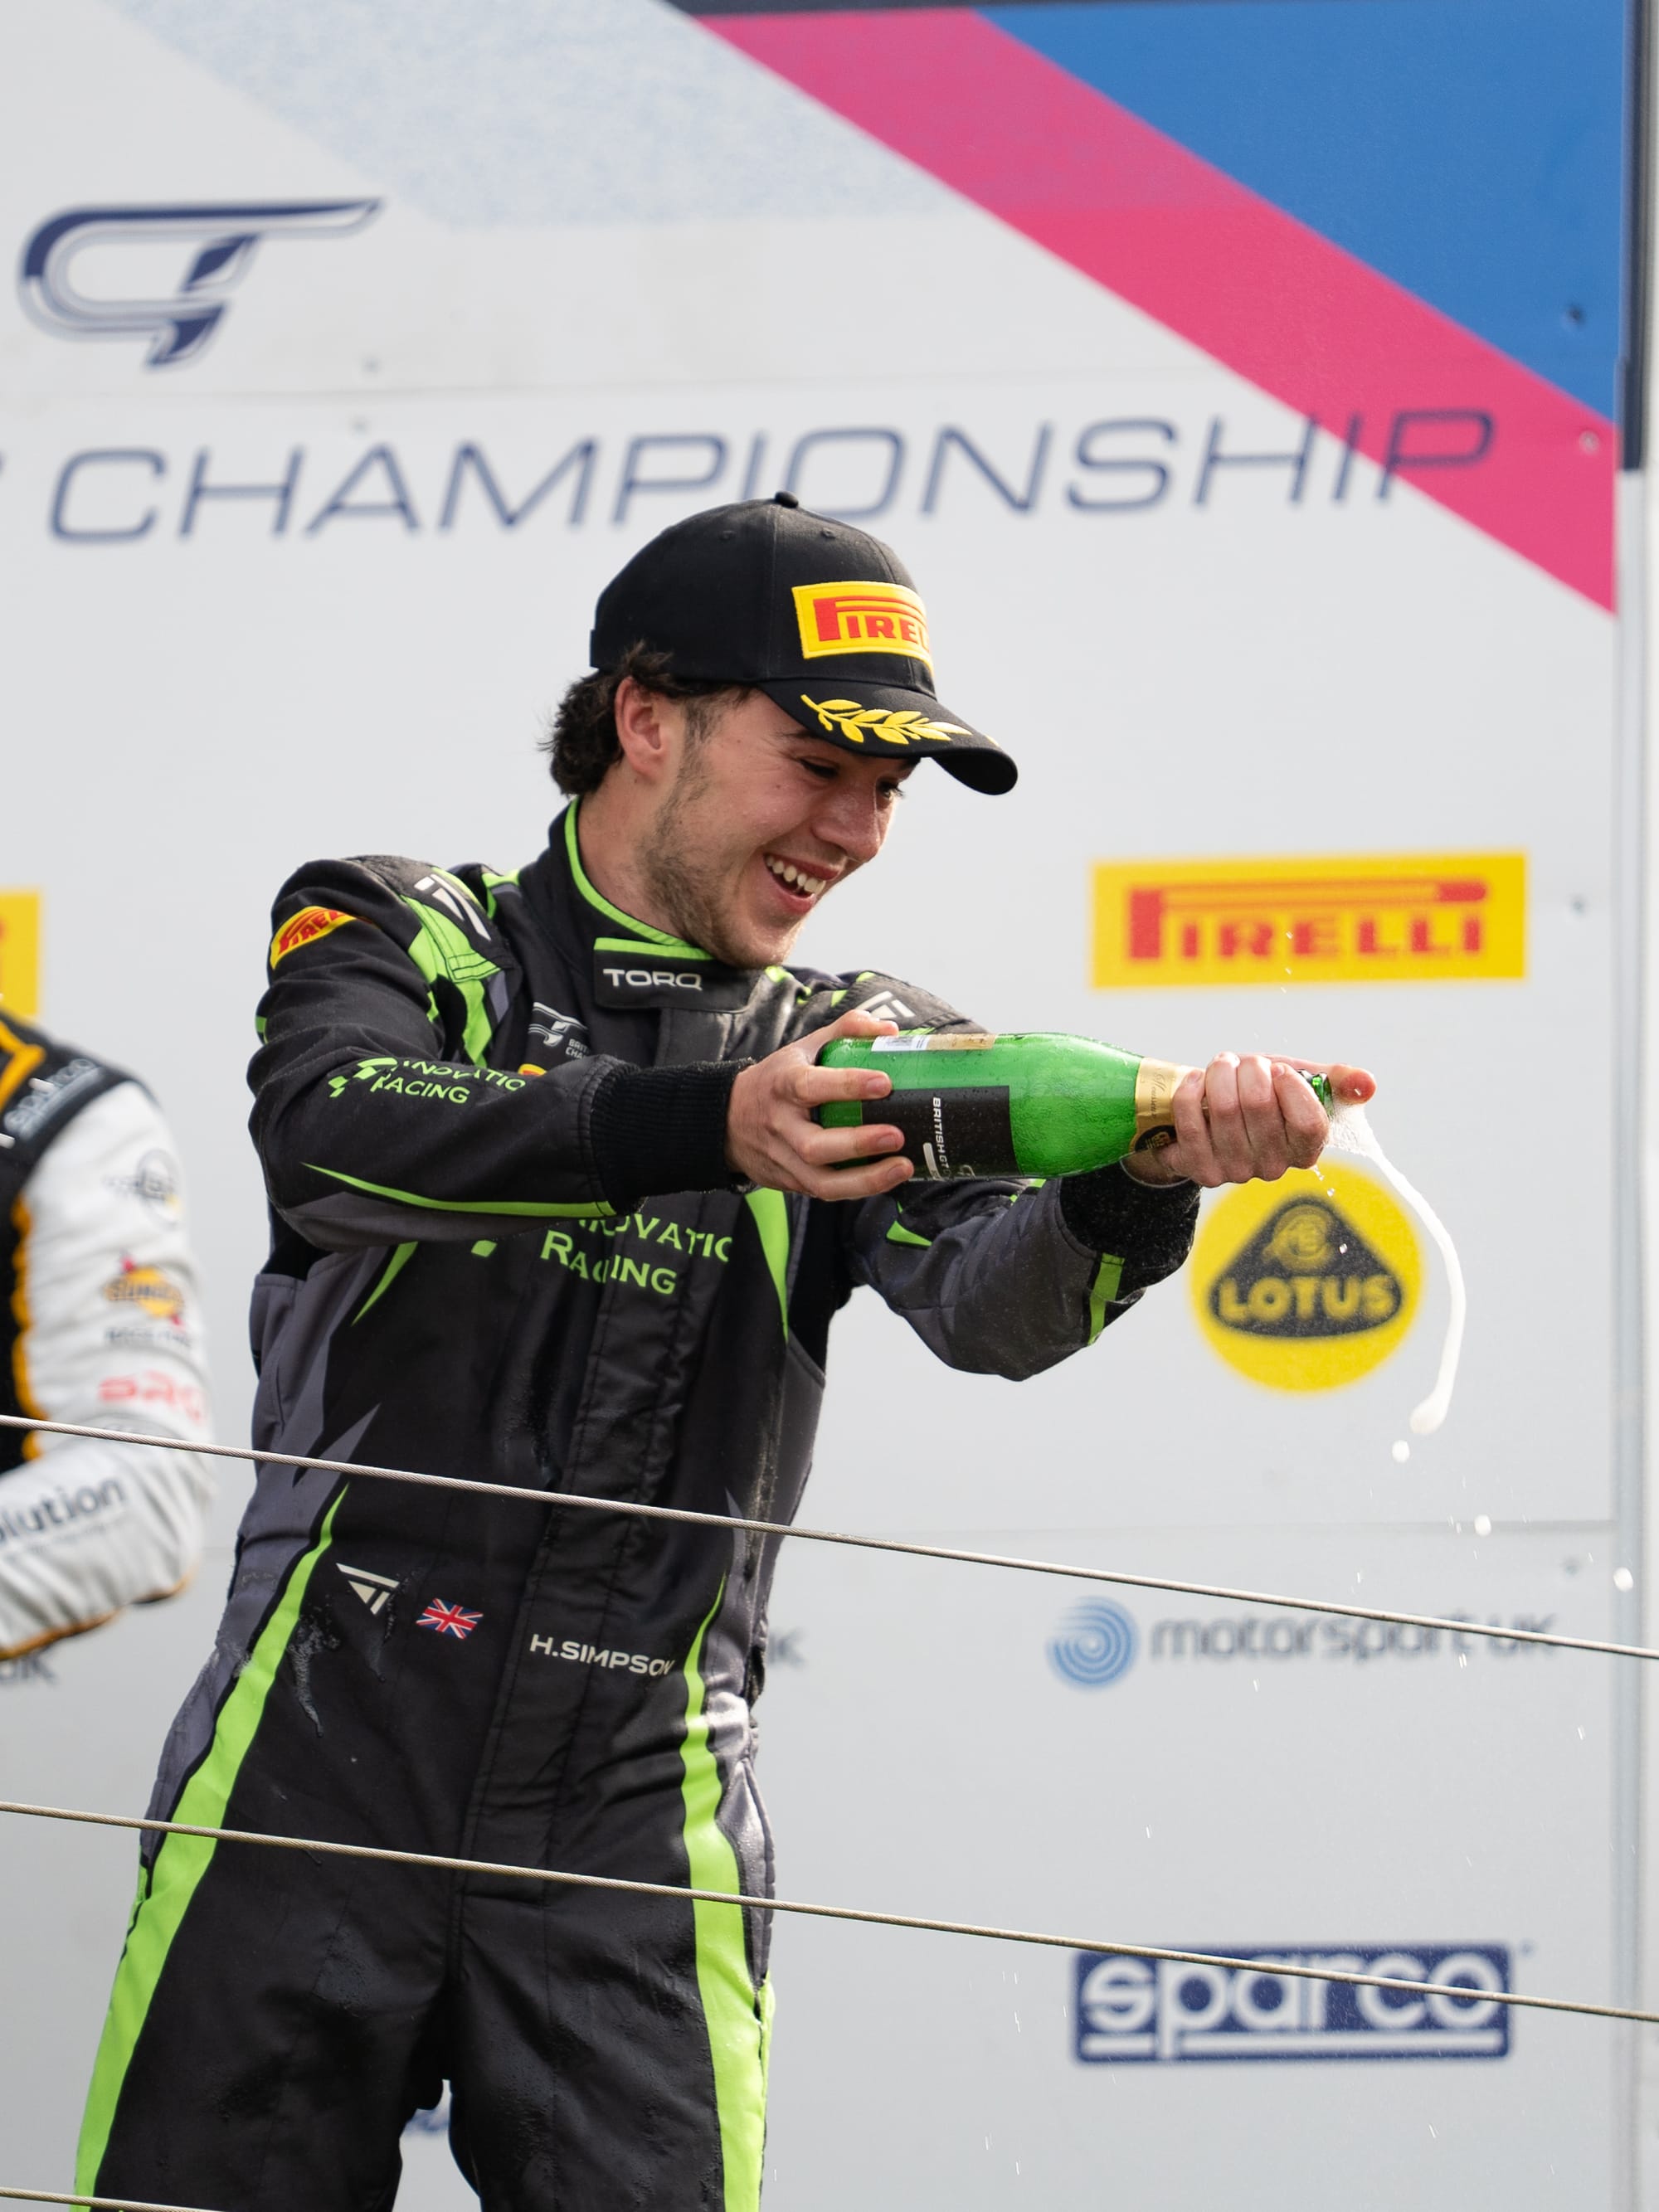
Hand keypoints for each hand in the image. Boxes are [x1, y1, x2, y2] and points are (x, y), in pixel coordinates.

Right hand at [726, 1009, 913, 1199]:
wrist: (729, 1121)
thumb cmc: (777, 1081)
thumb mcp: (802, 1048)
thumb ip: (844, 1031)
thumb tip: (889, 1030)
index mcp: (782, 1085)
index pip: (810, 1086)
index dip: (847, 1085)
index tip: (884, 1083)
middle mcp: (780, 1125)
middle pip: (814, 1145)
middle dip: (858, 1143)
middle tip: (896, 1135)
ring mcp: (784, 1158)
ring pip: (821, 1181)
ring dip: (865, 1179)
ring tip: (902, 1167)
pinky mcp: (790, 1182)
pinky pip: (825, 1191)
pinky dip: (858, 1189)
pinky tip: (887, 1178)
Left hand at [1121, 1054, 1375, 1188]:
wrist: (1209, 1115)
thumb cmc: (1260, 1095)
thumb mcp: (1299, 1083)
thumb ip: (1336, 1081)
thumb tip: (1368, 1084)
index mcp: (1306, 1148)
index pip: (1309, 1122)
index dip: (1292, 1087)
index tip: (1278, 1071)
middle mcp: (1274, 1167)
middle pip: (1260, 1105)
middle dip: (1250, 1069)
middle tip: (1245, 1063)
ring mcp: (1236, 1172)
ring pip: (1224, 1107)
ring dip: (1220, 1073)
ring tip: (1223, 1067)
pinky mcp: (1200, 1169)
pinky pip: (1192, 1117)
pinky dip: (1192, 1088)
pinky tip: (1197, 1080)